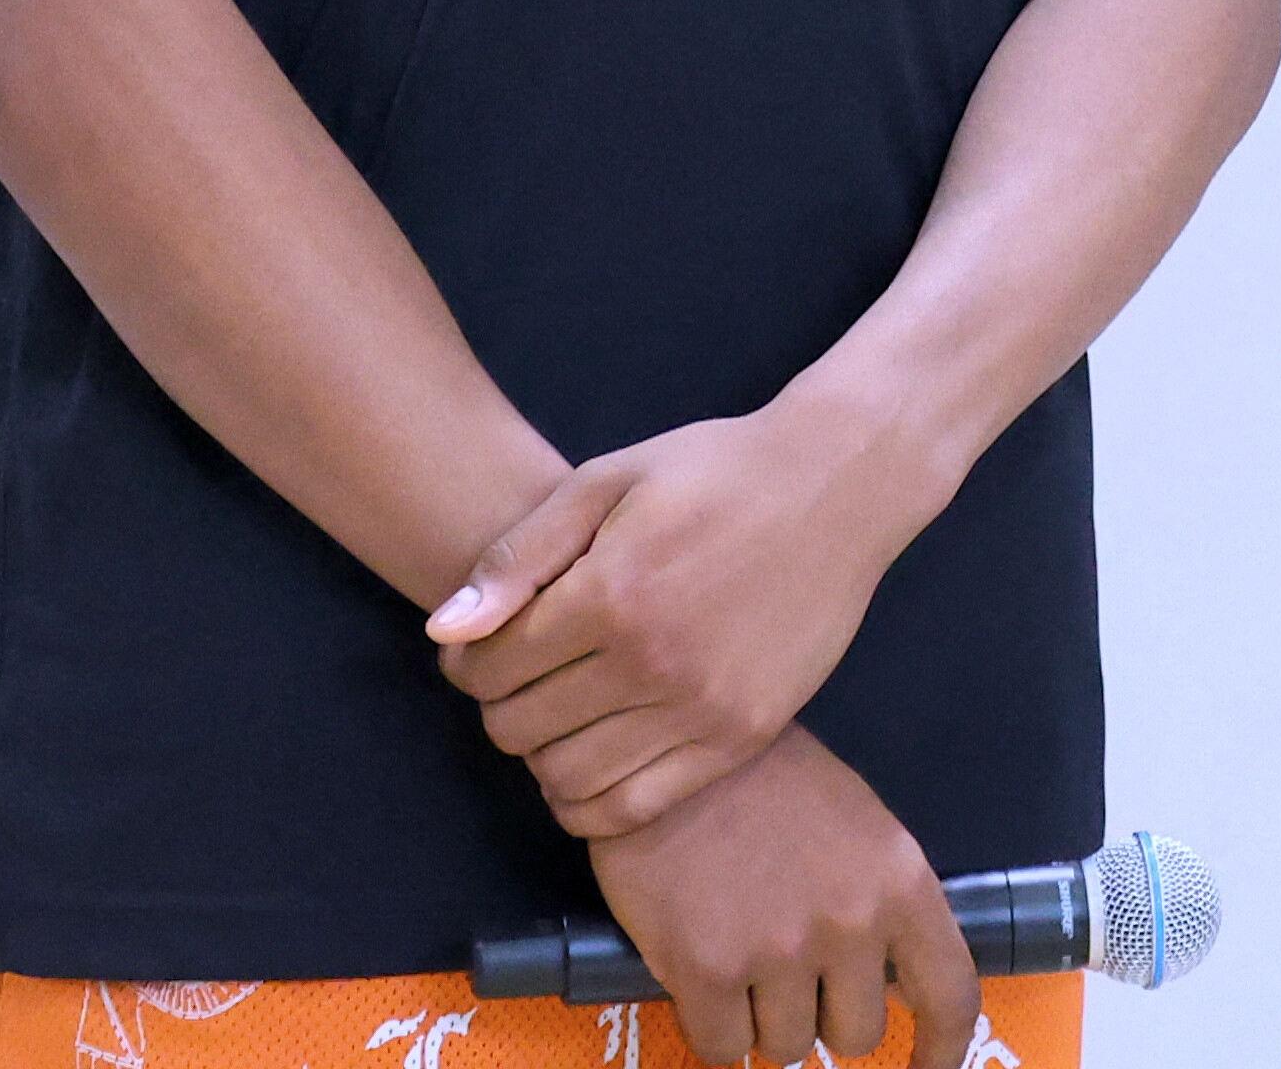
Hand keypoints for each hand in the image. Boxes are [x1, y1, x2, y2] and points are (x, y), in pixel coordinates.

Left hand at [433, 403, 918, 837]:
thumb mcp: (606, 481)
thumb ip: (519, 557)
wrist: (836, 486)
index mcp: (610, 593)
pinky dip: (589, 802)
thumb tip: (443, 632)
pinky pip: (634, 809)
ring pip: (567, 778)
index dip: (465, 662)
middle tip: (519, 675)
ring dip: (540, 753)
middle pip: (518, 728)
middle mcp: (653, 663)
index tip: (480, 646)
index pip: (488, 669)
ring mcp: (702, 709)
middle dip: (498, 704)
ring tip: (557, 712)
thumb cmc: (713, 471)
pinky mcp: (741, 737)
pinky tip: (588, 762)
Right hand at [588, 726, 976, 1068]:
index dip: (943, 1050)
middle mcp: (851, 923)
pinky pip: (723, 1048)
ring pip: (786, 1047)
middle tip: (790, 963)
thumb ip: (883, 905)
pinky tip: (702, 971)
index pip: (951, 994)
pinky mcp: (707, 971)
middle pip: (855, 1035)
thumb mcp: (859, 828)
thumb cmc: (768, 783)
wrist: (672, 747)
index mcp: (900, 882)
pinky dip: (713, 1024)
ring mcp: (779, 950)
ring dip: (763, 1016)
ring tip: (740, 948)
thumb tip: (891, 985)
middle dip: (823, 1012)